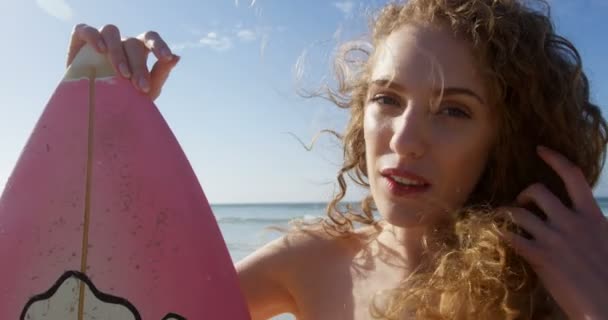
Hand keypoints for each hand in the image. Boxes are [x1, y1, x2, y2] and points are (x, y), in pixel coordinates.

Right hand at [67, 24, 179, 99]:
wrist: (95, 109)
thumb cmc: (124, 99)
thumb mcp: (146, 90)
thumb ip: (160, 73)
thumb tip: (177, 58)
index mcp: (139, 50)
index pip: (151, 38)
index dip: (160, 45)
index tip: (167, 58)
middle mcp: (122, 41)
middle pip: (132, 43)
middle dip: (138, 65)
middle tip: (140, 86)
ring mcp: (102, 39)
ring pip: (111, 32)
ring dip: (118, 52)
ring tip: (122, 73)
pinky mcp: (81, 40)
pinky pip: (86, 30)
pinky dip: (93, 37)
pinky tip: (100, 50)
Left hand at [501, 146, 607, 319]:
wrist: (607, 305)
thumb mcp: (607, 239)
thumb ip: (594, 225)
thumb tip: (590, 217)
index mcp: (592, 216)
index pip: (573, 176)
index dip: (555, 159)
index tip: (540, 149)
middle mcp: (571, 223)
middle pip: (538, 191)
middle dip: (525, 194)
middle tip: (523, 204)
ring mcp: (554, 239)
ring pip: (519, 212)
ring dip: (509, 213)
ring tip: (508, 220)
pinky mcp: (540, 257)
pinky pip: (510, 236)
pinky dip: (500, 233)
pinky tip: (497, 234)